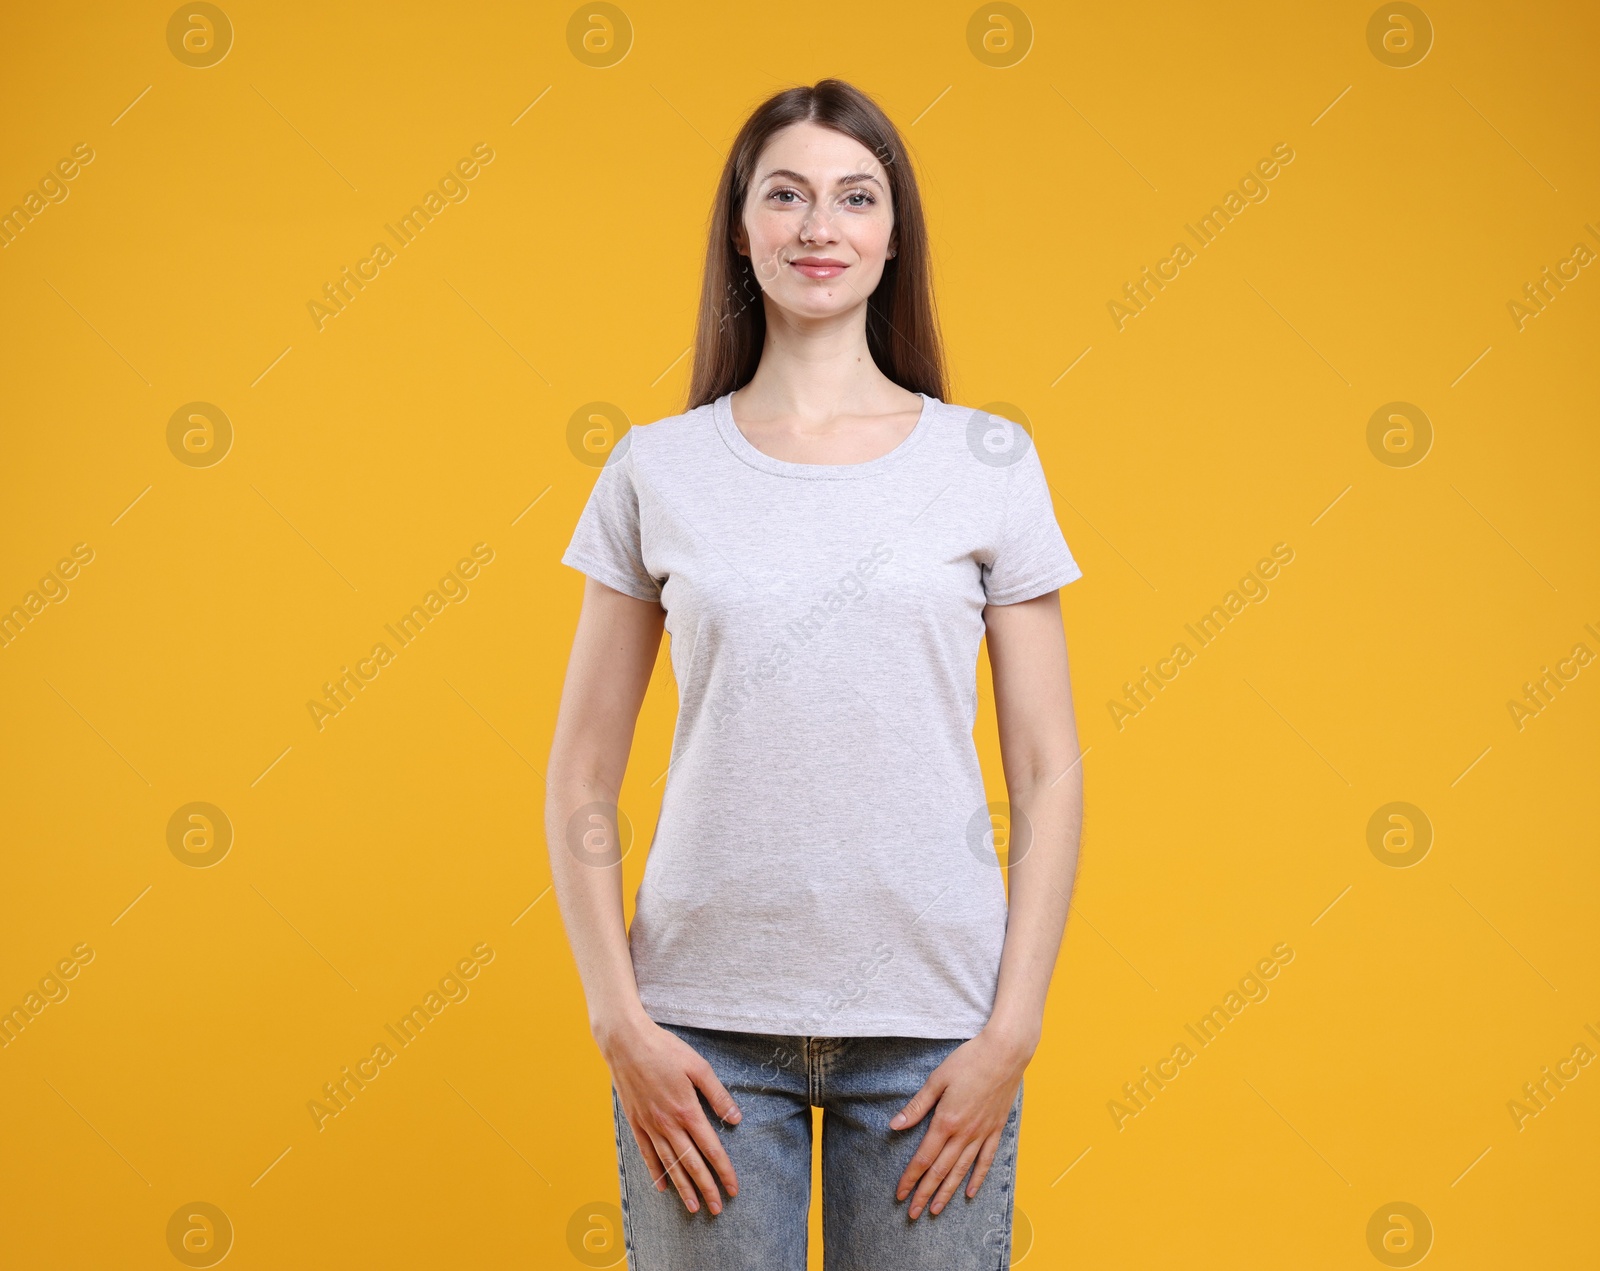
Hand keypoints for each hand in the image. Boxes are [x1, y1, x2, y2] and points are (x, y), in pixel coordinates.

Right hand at [602, 1015, 741, 1214]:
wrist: (626, 1043)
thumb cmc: (665, 1049)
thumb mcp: (698, 1066)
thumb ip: (717, 1095)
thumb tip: (735, 1119)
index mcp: (687, 1110)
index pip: (711, 1149)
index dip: (724, 1171)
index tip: (733, 1189)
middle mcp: (668, 1124)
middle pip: (691, 1164)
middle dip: (706, 1188)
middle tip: (717, 1209)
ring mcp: (650, 1125)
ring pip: (669, 1164)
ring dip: (683, 1187)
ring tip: (693, 1207)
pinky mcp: (636, 1122)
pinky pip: (647, 1154)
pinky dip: (656, 1172)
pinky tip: (662, 1186)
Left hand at [890, 1027, 1029, 1219]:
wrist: (1005, 1053)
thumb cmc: (969, 1060)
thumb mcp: (937, 1079)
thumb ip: (917, 1106)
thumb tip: (895, 1125)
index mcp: (946, 1121)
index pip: (923, 1158)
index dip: (910, 1178)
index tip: (900, 1194)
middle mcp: (964, 1133)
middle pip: (940, 1170)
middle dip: (925, 1193)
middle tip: (913, 1214)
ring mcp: (982, 1133)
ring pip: (962, 1171)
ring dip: (947, 1192)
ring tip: (936, 1210)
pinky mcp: (996, 1129)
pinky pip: (985, 1160)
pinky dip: (977, 1178)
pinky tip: (970, 1193)